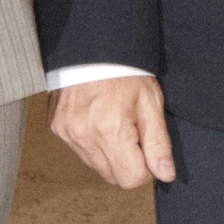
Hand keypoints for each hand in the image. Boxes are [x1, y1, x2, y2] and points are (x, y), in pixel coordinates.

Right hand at [50, 75, 175, 187]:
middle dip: (128, 162)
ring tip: (115, 121)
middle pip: (113, 176)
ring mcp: (68, 133)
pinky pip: (80, 151)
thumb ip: (158, 142)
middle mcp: (85, 135)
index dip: (145, 168)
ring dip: (110, 153)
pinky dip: (93, 142)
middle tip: (133, 130)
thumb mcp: (151, 102)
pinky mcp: (57, 128)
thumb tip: (165, 174)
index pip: (131, 179)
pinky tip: (99, 118)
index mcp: (111, 129)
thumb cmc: (127, 71)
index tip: (147, 145)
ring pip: (96, 166)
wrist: (94, 45)